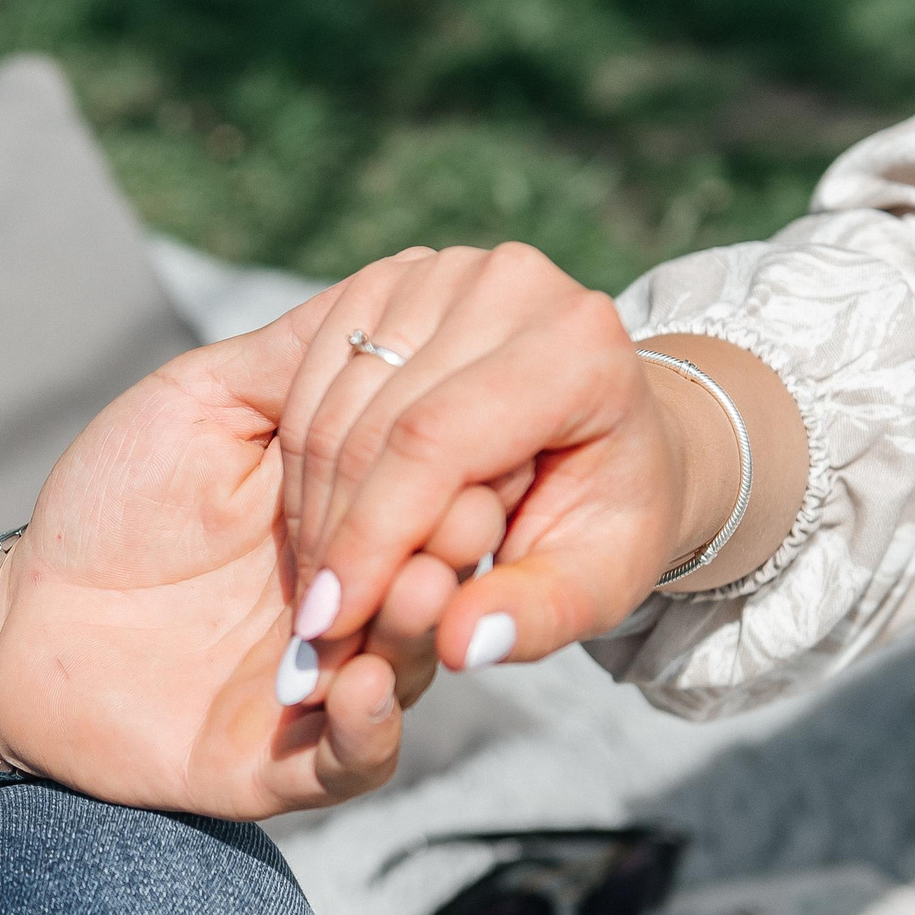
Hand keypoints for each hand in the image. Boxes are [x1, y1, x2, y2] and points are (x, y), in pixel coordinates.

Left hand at [0, 303, 500, 818]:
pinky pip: (355, 759)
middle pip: (444, 578)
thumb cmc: (111, 501)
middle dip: (450, 549)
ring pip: (411, 666)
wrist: (19, 620)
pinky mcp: (285, 763)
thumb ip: (298, 363)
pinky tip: (359, 685)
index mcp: (353, 512)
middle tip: (448, 523)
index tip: (463, 435)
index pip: (443, 488)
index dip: (458, 464)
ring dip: (414, 629)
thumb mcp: (204, 403)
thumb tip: (400, 303)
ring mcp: (329, 685)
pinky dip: (370, 726)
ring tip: (407, 592)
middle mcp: (359, 601)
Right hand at [277, 243, 806, 670]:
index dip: (372, 537)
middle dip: (336, 533)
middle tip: (315, 624)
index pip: (435, 441)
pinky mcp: (394, 277)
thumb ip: (535, 617)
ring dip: (312, 505)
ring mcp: (445, 269)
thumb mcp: (596, 584)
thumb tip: (459, 646)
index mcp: (578, 344)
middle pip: (377, 421)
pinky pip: (313, 375)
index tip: (331, 624)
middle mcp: (512, 282)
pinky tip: (323, 525)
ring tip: (323, 585)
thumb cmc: (607, 516)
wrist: (611, 437)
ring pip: (334, 402)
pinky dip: (303, 461)